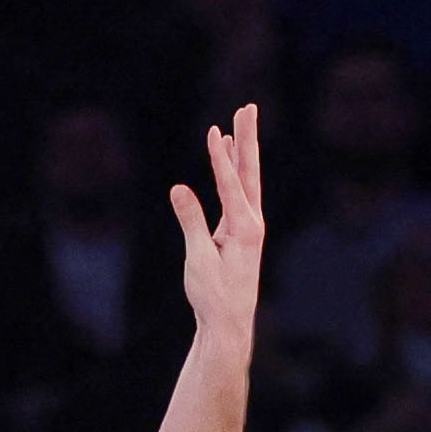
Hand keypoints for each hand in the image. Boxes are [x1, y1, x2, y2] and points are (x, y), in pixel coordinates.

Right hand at [169, 105, 265, 346]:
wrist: (228, 323)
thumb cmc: (213, 295)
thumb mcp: (198, 259)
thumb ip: (191, 221)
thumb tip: (178, 188)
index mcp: (244, 229)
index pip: (231, 185)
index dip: (220, 158)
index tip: (214, 131)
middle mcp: (252, 222)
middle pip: (250, 171)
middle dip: (246, 139)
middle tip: (247, 109)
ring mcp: (249, 225)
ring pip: (246, 179)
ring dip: (241, 150)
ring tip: (239, 122)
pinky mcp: (241, 231)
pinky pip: (238, 192)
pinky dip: (233, 171)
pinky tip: (228, 156)